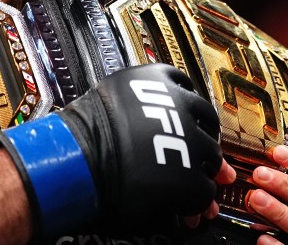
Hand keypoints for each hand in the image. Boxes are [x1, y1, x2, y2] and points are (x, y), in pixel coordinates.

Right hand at [0, 64, 224, 236]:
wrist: (75, 161)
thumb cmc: (84, 132)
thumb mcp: (114, 97)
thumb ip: (141, 100)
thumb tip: (151, 116)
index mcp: (160, 79)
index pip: (189, 91)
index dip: (190, 114)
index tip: (193, 124)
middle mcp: (180, 105)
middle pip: (207, 124)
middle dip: (203, 143)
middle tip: (200, 160)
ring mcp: (189, 140)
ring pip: (212, 157)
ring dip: (203, 173)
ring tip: (191, 189)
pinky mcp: (190, 176)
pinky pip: (205, 190)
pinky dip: (197, 202)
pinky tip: (185, 208)